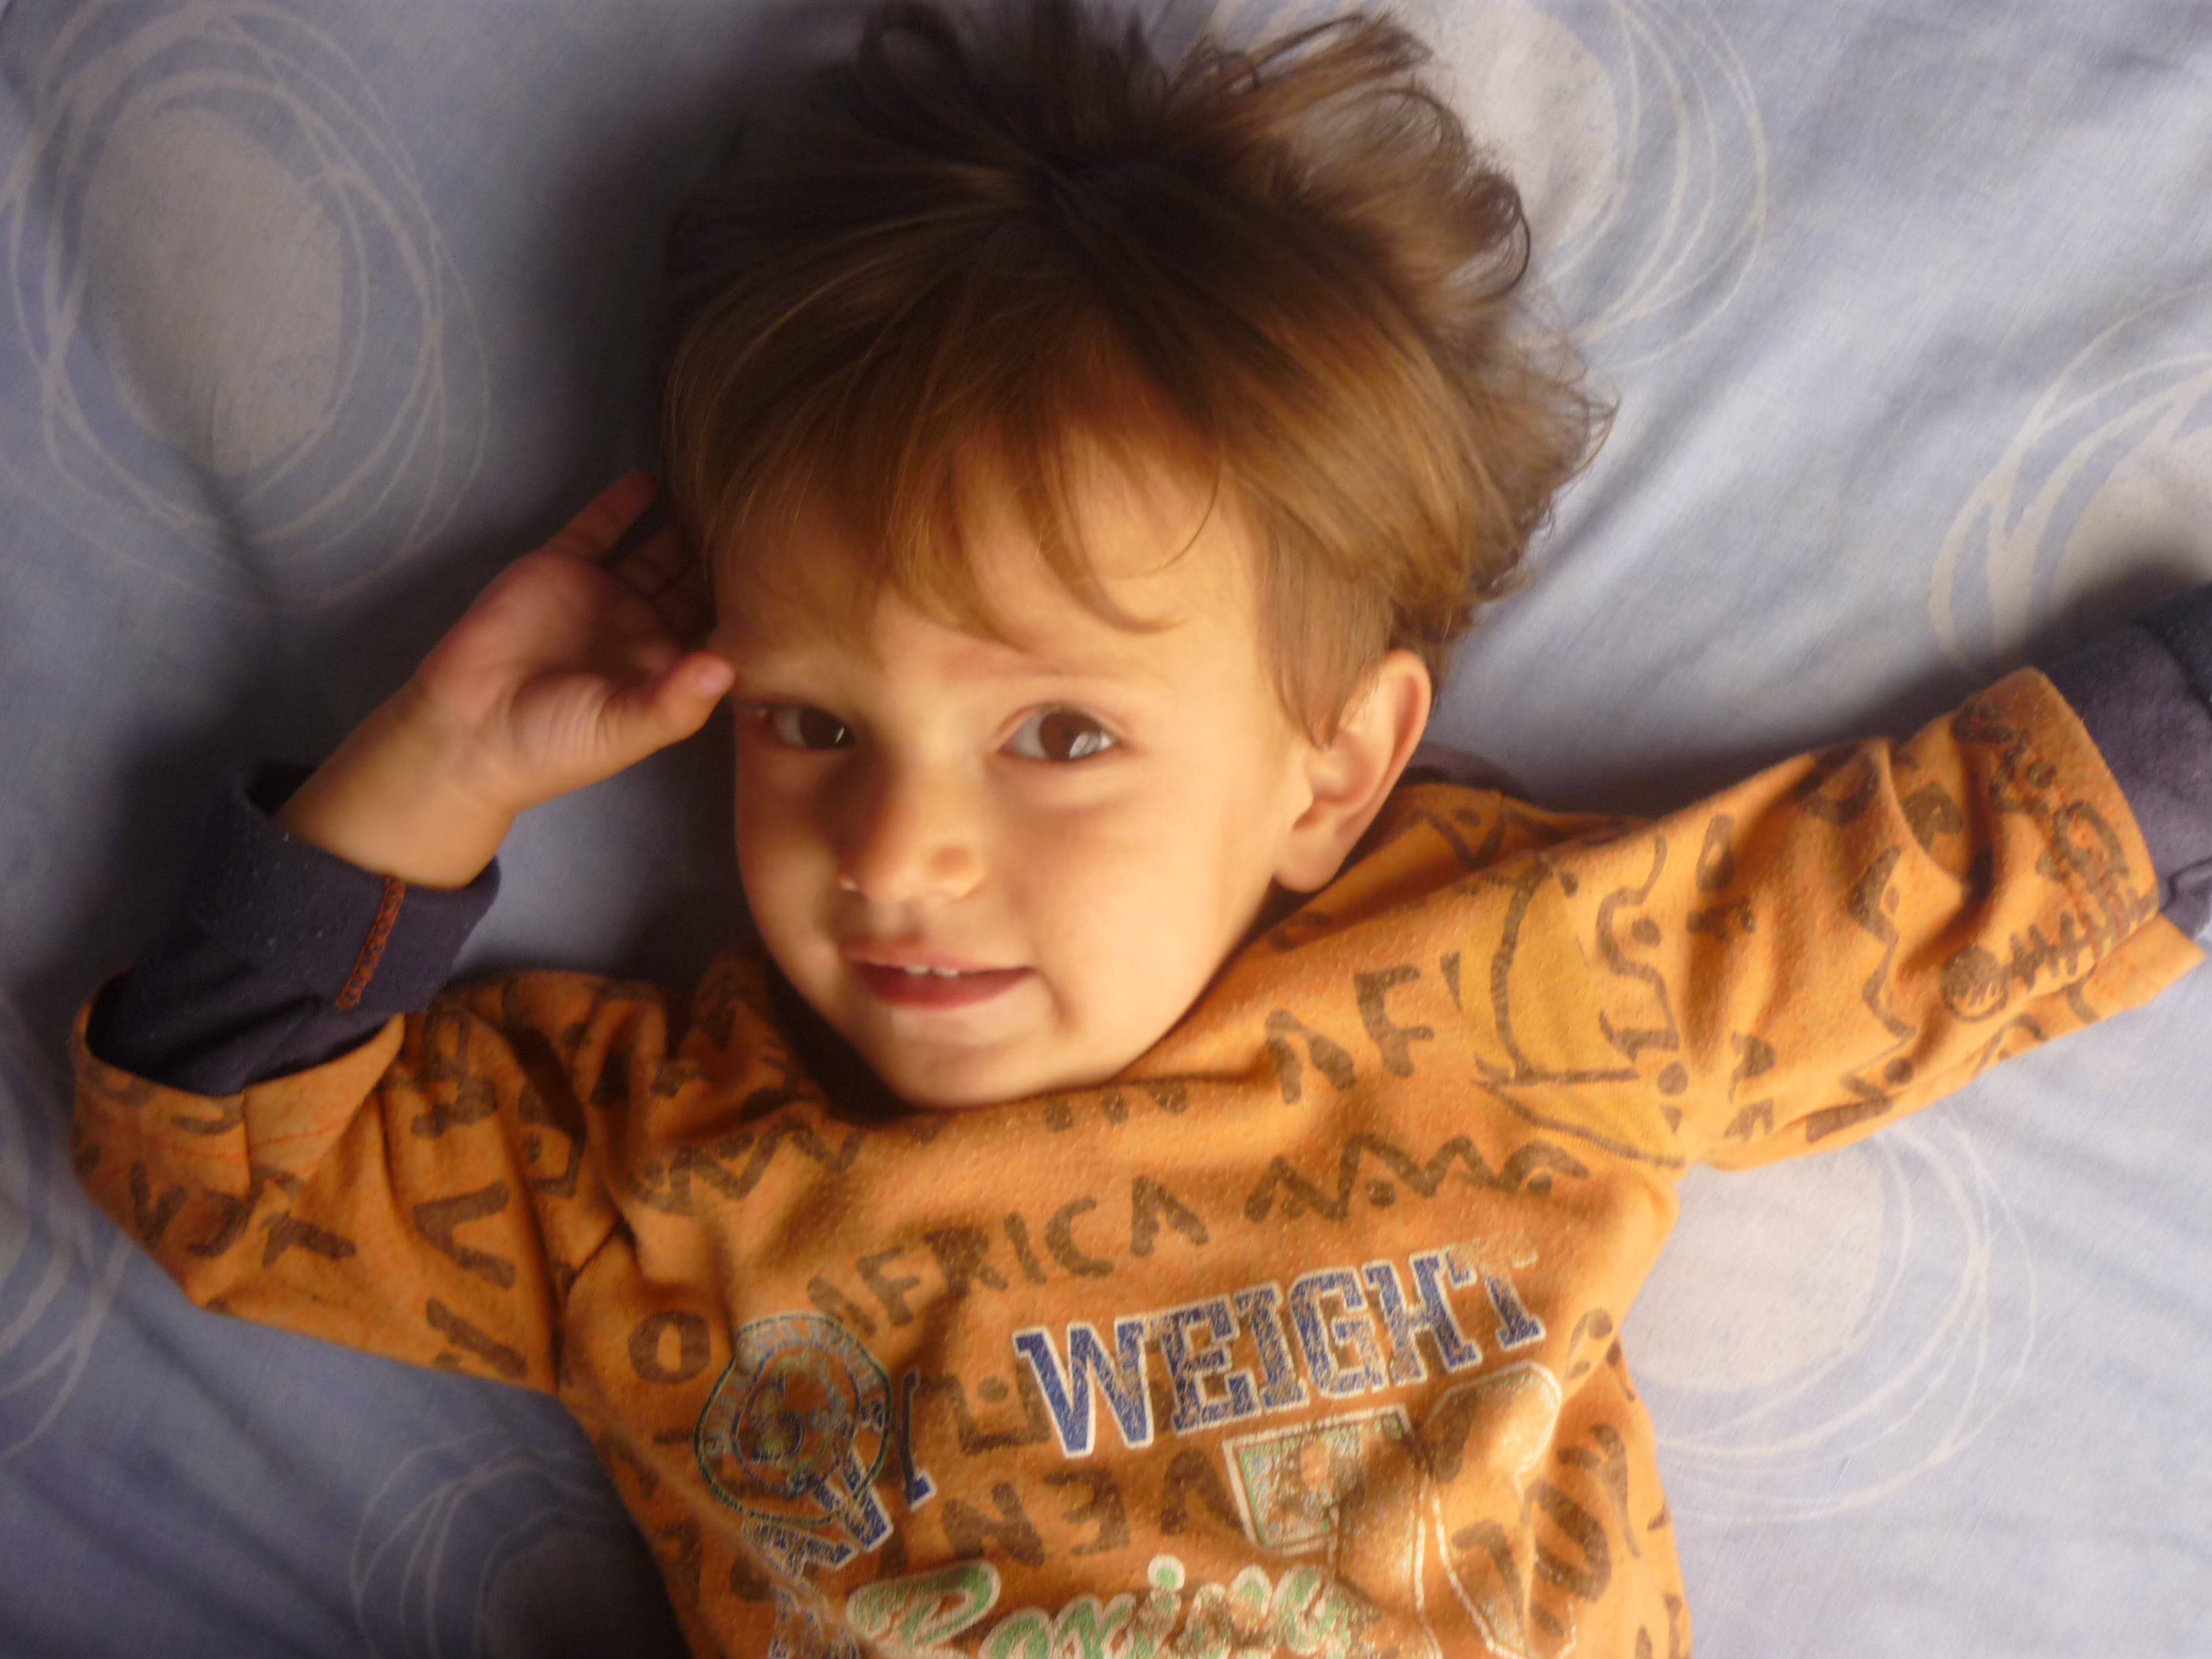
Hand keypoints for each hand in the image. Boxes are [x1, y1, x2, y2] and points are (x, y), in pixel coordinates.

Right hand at [278, 474, 734, 887]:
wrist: (469, 729)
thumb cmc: (556, 744)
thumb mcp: (624, 731)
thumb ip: (676, 703)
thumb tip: (728, 667)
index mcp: (667, 669)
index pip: (724, 629)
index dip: (754, 607)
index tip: (794, 577)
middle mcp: (644, 627)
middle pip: (700, 582)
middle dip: (731, 557)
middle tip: (774, 520)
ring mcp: (605, 594)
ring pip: (658, 550)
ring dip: (688, 525)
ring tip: (728, 491)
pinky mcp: (562, 566)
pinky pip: (601, 527)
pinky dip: (626, 503)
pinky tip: (656, 480)